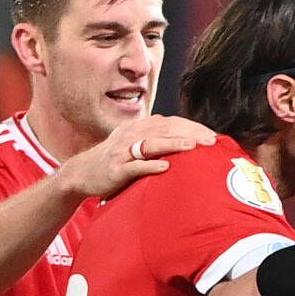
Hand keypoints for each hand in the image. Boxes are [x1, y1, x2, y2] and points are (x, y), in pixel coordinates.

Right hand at [61, 112, 213, 200]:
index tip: (212, 135)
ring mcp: (123, 151)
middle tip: (211, 140)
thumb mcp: (135, 144)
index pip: (170, 122)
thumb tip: (187, 141)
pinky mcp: (116, 169)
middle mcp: (132, 134)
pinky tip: (165, 167)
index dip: (192, 127)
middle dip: (189, 133)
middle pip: (164, 129)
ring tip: (192, 147)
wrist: (82, 173)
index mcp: (139, 127)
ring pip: (151, 144)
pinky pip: (134, 166)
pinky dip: (150, 165)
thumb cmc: (115, 160)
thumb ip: (157, 140)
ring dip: (173, 144)